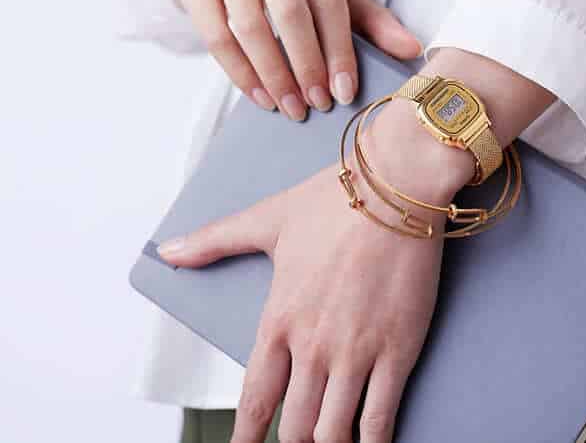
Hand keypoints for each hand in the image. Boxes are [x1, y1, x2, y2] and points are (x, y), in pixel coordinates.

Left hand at [158, 47, 554, 442]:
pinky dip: (372, 442)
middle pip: (295, 425)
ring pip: (333, 431)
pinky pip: (381, 416)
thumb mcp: (266, 220)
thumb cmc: (332, 202)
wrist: (393, 187)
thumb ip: (214, 241)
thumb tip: (168, 251)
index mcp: (278, 320)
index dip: (245, 435)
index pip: (255, 398)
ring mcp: (356, 352)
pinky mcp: (398, 349)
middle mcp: (313, 346)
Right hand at [174, 0, 421, 119]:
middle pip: (289, 15)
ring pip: (249, 28)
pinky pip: (215, 36)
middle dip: (307, 66)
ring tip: (292, 110)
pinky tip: (261, 99)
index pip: (327, 0)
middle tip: (318, 105)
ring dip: (273, 76)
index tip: (344, 92)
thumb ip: (367, 18)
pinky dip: (239, 73)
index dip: (338, 49)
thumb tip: (412, 50)